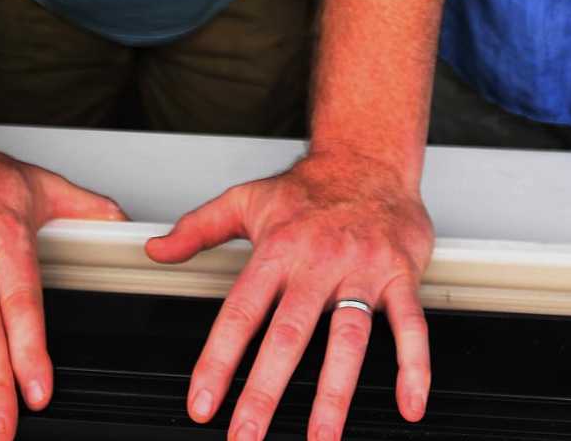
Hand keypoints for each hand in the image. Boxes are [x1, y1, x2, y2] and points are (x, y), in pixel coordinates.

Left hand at [145, 149, 433, 440]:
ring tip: (320, 439)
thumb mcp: (245, 200)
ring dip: (334, 395)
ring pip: (348, 339)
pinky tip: (409, 405)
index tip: (202, 403)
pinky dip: (414, 366)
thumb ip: (198, 229)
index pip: (241, 313)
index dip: (218, 361)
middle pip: (288, 335)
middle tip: (246, 436)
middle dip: (265, 392)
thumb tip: (155, 249)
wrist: (369, 157)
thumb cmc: (309, 188)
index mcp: (277, 250)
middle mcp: (318, 262)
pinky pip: (410, 325)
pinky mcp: (400, 275)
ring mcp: (361, 271)